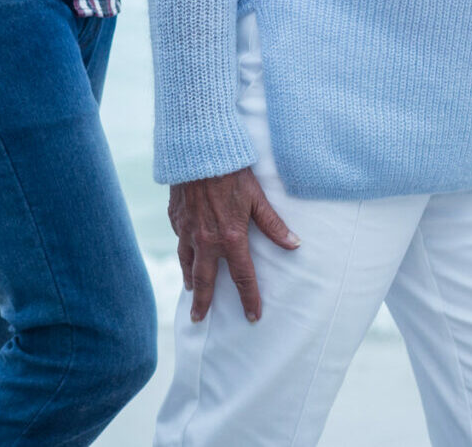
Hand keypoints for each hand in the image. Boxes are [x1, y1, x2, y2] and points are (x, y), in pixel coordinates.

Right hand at [168, 166, 298, 321]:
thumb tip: (295, 244)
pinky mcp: (175, 217)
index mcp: (230, 238)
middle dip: (203, 303)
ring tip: (191, 290)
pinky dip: (183, 250)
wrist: (198, 151)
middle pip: (205, 280)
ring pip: (187, 262)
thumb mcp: (257, 198)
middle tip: (198, 319)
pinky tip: (185, 251)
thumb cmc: (232, 172)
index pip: (243, 278)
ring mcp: (187, 230)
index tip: (252, 316)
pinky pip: (179, 240)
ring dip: (190, 279)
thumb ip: (274, 225)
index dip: (249, 299)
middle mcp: (206, 240)